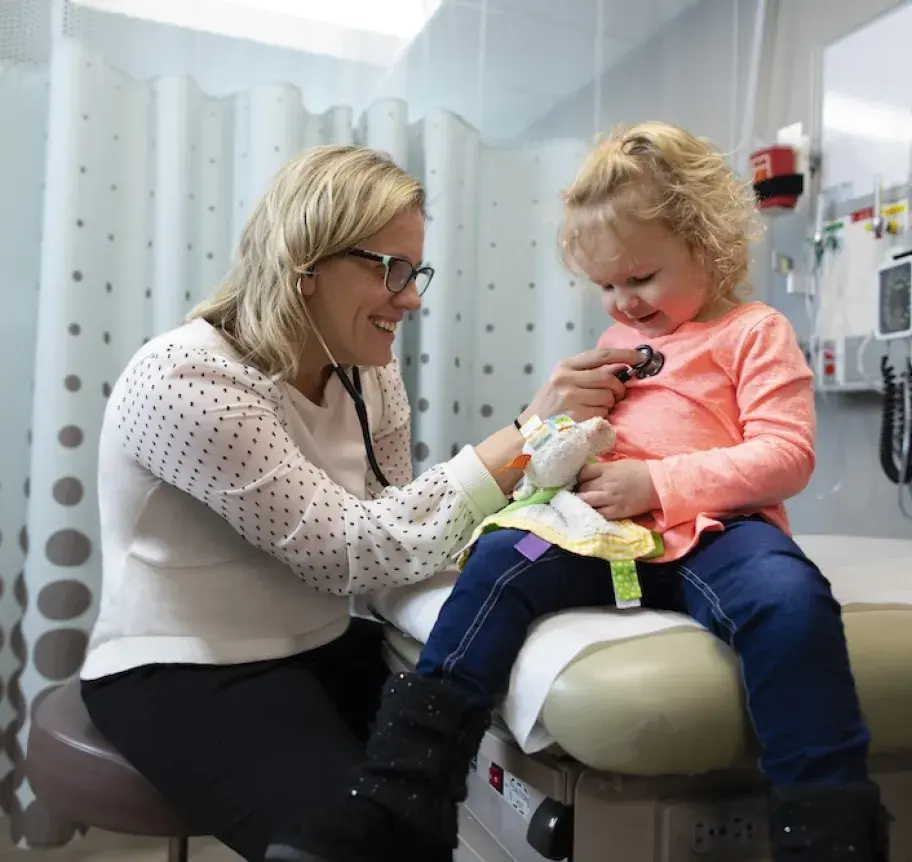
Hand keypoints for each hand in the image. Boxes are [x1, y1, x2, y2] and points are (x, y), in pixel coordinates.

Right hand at [523, 347, 644, 422]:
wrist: (531, 431)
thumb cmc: (551, 407)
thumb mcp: (563, 382)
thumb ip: (588, 373)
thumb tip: (623, 366)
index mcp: (565, 366)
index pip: (601, 355)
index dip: (624, 354)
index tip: (640, 357)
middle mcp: (566, 378)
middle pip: (608, 377)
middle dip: (618, 387)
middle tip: (617, 395)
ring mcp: (569, 397)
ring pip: (607, 396)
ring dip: (610, 404)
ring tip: (598, 408)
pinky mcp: (575, 415)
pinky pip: (602, 412)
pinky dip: (603, 415)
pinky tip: (592, 417)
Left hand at [576, 460, 658, 519]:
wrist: (658, 485)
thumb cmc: (639, 472)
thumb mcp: (618, 464)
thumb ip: (602, 468)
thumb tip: (586, 473)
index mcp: (606, 469)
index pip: (582, 472)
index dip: (578, 477)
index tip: (579, 480)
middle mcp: (606, 483)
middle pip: (582, 488)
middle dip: (579, 490)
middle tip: (579, 493)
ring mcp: (610, 499)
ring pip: (586, 501)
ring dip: (581, 502)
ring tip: (582, 503)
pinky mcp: (616, 512)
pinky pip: (597, 513)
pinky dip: (592, 512)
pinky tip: (591, 510)